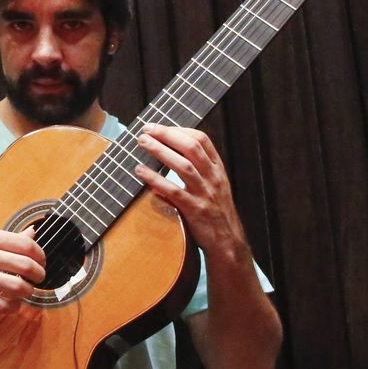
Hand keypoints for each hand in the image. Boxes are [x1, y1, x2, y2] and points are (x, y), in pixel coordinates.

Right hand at [0, 226, 46, 313]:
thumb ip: (7, 237)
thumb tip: (32, 232)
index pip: (25, 244)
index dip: (40, 255)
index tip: (41, 261)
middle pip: (25, 265)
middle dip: (39, 274)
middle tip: (38, 277)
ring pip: (17, 287)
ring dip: (28, 291)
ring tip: (25, 290)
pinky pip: (1, 305)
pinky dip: (13, 306)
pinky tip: (11, 302)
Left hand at [131, 124, 249, 259]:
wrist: (227, 241)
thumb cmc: (215, 211)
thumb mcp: (214, 185)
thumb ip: (199, 168)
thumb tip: (170, 149)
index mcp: (217, 169)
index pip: (202, 140)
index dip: (179, 129)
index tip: (160, 127)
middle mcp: (213, 178)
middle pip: (192, 148)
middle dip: (168, 135)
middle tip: (147, 129)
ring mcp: (205, 194)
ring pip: (184, 166)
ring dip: (161, 151)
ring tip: (142, 142)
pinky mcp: (195, 210)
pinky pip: (173, 191)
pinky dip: (155, 179)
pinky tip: (140, 171)